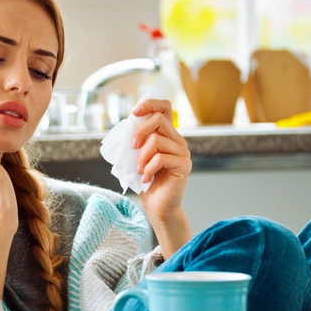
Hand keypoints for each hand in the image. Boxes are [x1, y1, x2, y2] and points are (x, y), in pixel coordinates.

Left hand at [132, 99, 192, 254]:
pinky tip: (146, 178)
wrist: (158, 207)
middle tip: (132, 147)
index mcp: (167, 134)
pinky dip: (148, 168)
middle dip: (140, 131)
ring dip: (142, 156)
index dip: (150, 104)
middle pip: (159, 120)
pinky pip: (160, 158)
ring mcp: (183, 153)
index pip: (165, 107)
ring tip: (140, 169)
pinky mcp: (184, 166)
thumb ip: (136, 140)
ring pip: (157, 140)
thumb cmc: (146, 182)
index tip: (134, 112)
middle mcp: (177, 140)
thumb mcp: (137, 156)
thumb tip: (126, 124)